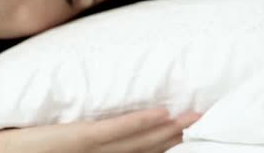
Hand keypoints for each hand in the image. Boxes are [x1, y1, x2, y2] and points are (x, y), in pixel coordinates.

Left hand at [0, 109, 200, 152]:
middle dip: (176, 138)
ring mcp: (90, 150)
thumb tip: (98, 133)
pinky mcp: (78, 140)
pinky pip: (115, 131)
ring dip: (168, 130)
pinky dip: (139, 123)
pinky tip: (161, 114)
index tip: (184, 134)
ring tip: (193, 118)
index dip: (162, 144)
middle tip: (204, 124)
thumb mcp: (59, 149)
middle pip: (146, 149)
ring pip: (138, 141)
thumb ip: (81, 144)